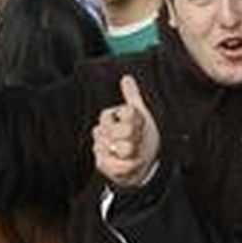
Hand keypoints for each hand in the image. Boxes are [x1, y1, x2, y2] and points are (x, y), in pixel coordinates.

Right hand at [92, 75, 159, 189]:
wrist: (140, 162)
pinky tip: (133, 162)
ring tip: (135, 152)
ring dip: (135, 151)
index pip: (125, 113)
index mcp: (109, 116)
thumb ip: (132, 96)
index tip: (141, 125)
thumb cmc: (139, 136)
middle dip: (137, 137)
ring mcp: (100, 147)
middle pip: (125, 130)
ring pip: (124, 147)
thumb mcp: (139, 114)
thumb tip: (126, 77)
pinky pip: (119, 164)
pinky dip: (130, 165)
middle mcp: (101, 130)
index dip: (137, 120)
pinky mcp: (102, 163)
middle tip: (138, 140)